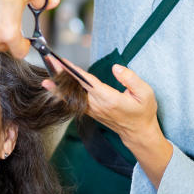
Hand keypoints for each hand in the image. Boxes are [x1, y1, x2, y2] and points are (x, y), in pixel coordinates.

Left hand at [43, 57, 173, 184]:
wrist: (139, 132)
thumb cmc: (143, 111)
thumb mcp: (145, 93)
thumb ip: (131, 79)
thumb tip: (116, 67)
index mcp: (109, 98)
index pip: (88, 82)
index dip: (74, 71)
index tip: (63, 62)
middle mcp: (98, 105)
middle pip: (75, 88)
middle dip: (62, 75)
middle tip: (49, 61)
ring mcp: (93, 110)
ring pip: (72, 97)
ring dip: (59, 86)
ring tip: (47, 77)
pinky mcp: (92, 112)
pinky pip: (75, 103)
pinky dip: (64, 95)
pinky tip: (57, 89)